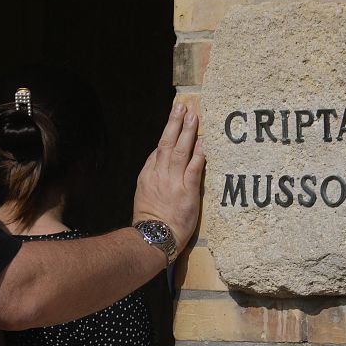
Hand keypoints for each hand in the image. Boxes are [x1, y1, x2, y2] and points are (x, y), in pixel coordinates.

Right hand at [133, 102, 204, 247]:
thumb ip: (152, 178)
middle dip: (174, 123)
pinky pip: (193, 170)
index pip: (158, 150)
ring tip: (193, 117)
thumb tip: (158, 162)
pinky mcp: (187, 192)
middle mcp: (159, 175)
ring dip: (187, 132)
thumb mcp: (143, 195)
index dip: (167, 134)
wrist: (153, 238)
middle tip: (181, 107)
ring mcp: (173, 182)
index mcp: (148, 176)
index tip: (175, 120)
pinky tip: (202, 143)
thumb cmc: (150, 221)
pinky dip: (198, 155)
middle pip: (167, 143)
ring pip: (180, 151)